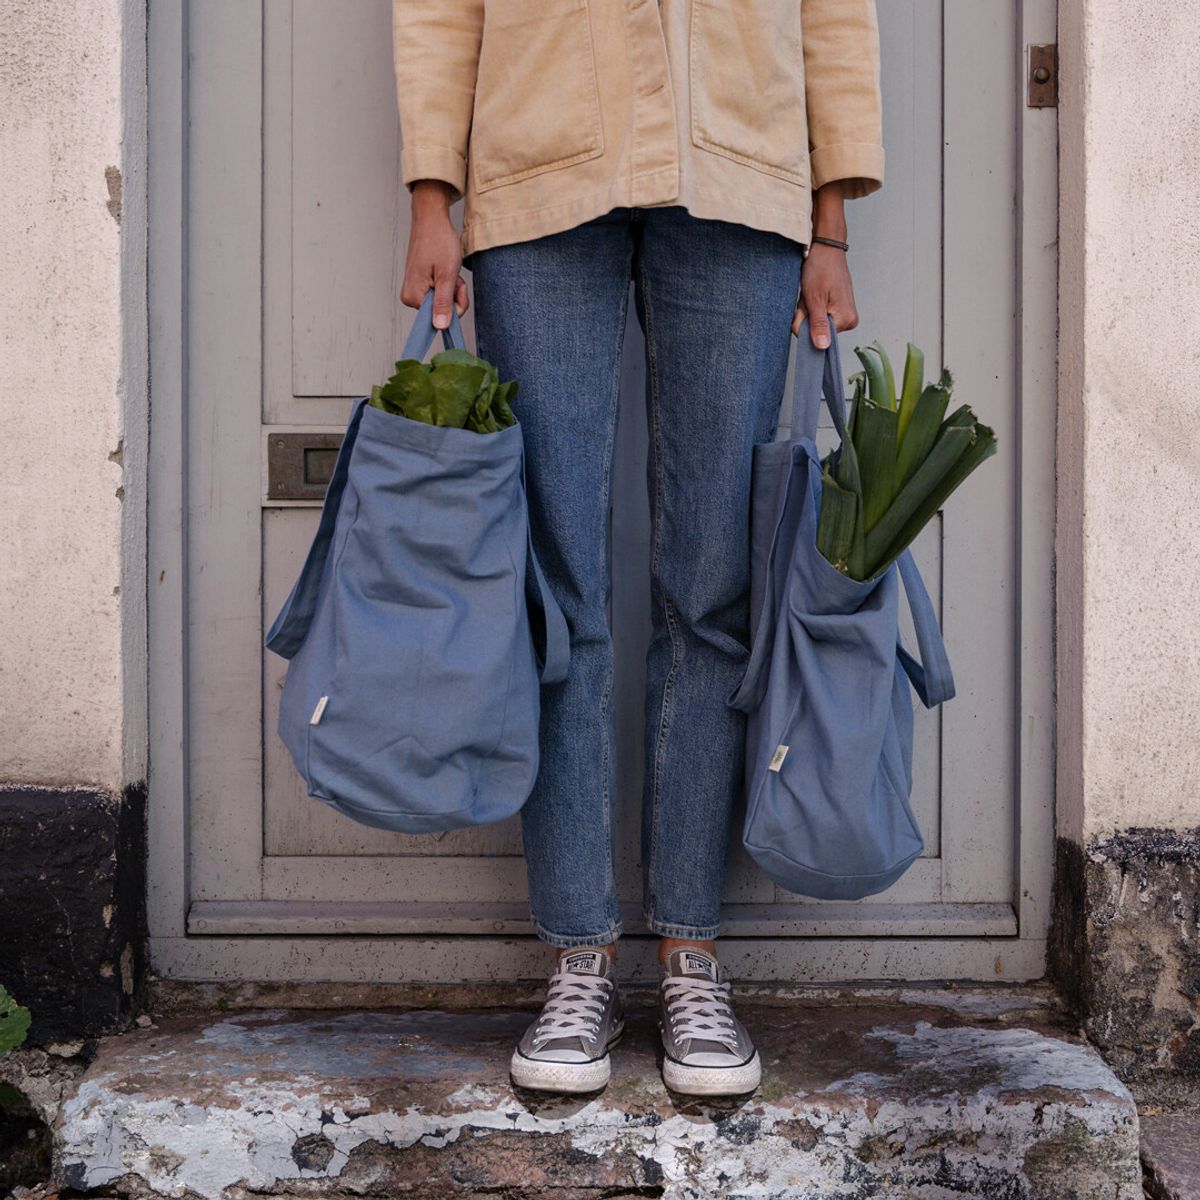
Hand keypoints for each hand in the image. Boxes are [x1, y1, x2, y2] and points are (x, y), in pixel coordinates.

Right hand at [401, 180, 468, 328]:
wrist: (431, 219)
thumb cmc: (438, 241)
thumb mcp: (446, 275)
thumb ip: (443, 303)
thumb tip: (440, 326)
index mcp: (413, 297)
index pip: (439, 319)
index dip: (454, 305)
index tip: (454, 287)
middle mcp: (410, 296)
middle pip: (442, 311)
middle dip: (454, 294)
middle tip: (452, 275)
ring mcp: (415, 290)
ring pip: (443, 301)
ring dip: (452, 287)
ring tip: (448, 268)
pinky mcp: (420, 284)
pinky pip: (439, 292)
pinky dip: (447, 282)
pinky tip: (445, 268)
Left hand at [794, 244, 858, 348]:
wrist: (826, 249)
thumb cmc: (821, 269)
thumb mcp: (814, 299)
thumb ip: (817, 325)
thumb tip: (822, 347)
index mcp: (846, 320)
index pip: (817, 339)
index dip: (806, 325)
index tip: (808, 307)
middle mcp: (849, 320)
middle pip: (816, 332)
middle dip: (806, 317)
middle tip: (809, 298)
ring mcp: (844, 314)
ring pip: (815, 323)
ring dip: (808, 311)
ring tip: (813, 294)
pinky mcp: (839, 309)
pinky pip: (819, 315)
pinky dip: (812, 307)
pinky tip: (814, 294)